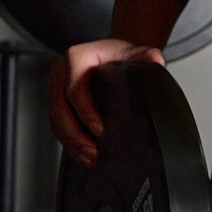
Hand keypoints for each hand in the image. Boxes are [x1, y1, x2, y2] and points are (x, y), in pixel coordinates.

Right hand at [49, 38, 164, 166]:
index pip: (74, 88)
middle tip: (94, 153)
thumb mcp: (132, 52)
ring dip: (71, 144)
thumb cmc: (118, 54)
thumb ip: (145, 55)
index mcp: (78, 58)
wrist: (110, 55)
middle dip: (76, 136)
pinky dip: (70, 143)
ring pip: (56, 121)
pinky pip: (58, 126)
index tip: (100, 130)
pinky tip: (84, 155)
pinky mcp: (58, 103)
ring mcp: (57, 88)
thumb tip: (155, 60)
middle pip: (60, 109)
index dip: (85, 112)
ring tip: (90, 159)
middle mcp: (62, 73)